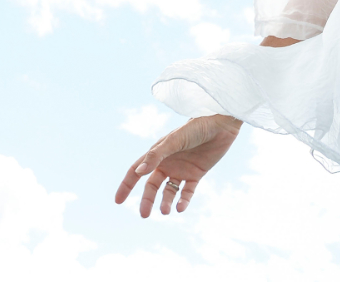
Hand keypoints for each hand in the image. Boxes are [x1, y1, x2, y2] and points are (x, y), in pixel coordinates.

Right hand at [114, 114, 241, 216]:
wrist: (222, 124)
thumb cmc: (196, 127)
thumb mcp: (175, 140)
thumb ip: (157, 155)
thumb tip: (138, 172)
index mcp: (158, 153)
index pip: (137, 171)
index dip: (126, 185)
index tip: (118, 201)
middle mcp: (167, 163)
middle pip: (152, 186)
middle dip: (147, 200)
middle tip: (144, 215)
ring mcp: (181, 170)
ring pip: (169, 191)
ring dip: (165, 202)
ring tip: (165, 211)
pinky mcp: (196, 174)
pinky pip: (187, 192)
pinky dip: (183, 201)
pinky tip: (180, 208)